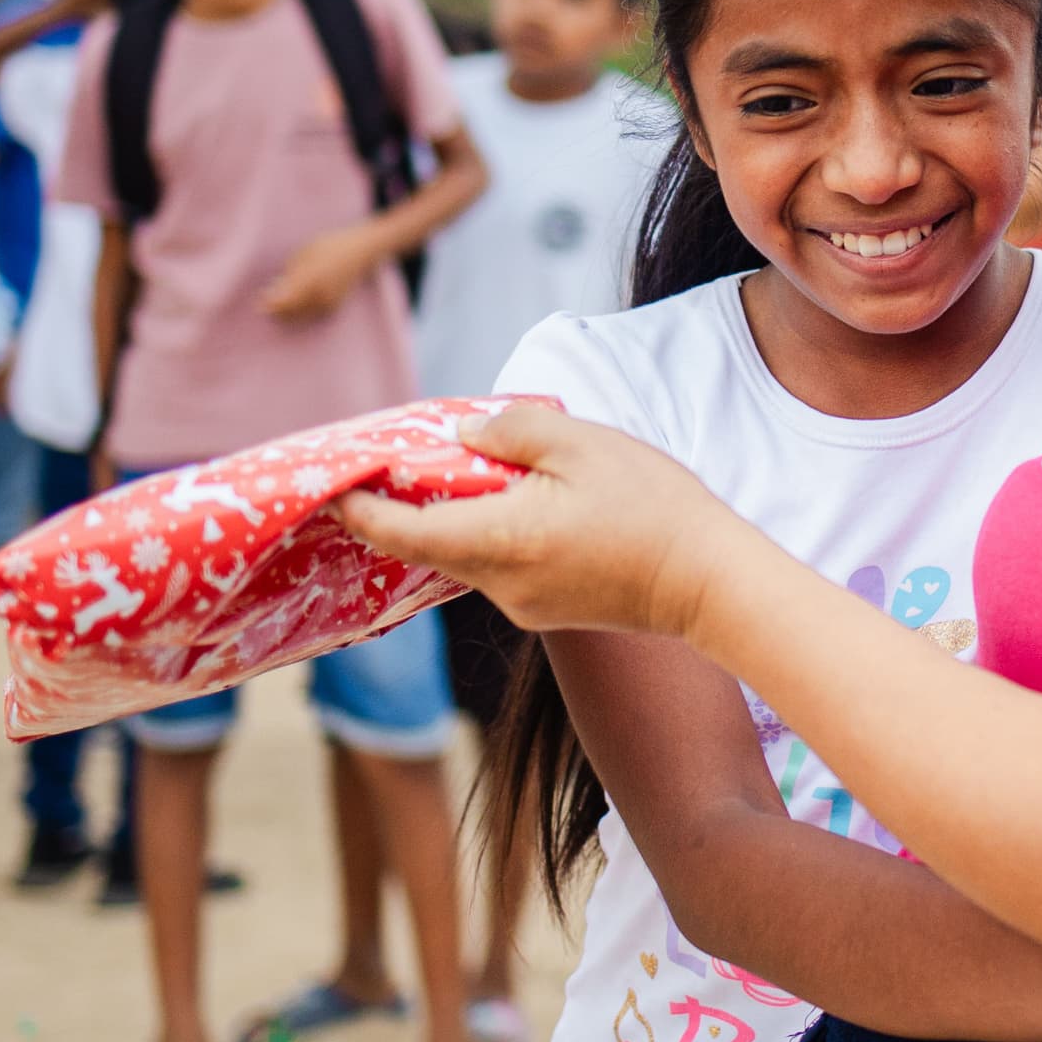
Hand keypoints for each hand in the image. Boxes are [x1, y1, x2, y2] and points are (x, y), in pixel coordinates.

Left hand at [261, 225, 381, 322]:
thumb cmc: (329, 246)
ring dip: (287, 309)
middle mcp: (321, 293)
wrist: (361, 252)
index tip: (259, 302)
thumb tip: (274, 292)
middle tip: (265, 301)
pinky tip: (298, 296)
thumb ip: (290, 274)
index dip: (270, 304)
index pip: (286, 299)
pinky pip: (310, 313)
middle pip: (292, 311)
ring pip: (300, 315)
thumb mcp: (305, 253)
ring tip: (282, 294)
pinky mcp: (334, 307)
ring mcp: (329, 302)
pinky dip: (300, 309)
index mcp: (312, 277)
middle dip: (277, 309)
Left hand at [338, 399, 731, 638]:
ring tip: (459, 471)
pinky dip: (489, 533)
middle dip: (401, 507)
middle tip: (386, 464)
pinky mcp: (547, 610)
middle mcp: (499, 583)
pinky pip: (498, 566)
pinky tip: (513, 502)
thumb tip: (464, 434)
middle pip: (427, 544)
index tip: (332, 483)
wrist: (709, 582)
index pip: (399, 531)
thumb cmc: (652, 507)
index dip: (358, 509)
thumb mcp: (582, 444)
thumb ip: (513, 431)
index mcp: (499, 540)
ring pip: (464, 555)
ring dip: (453, 517)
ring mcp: (522, 604)